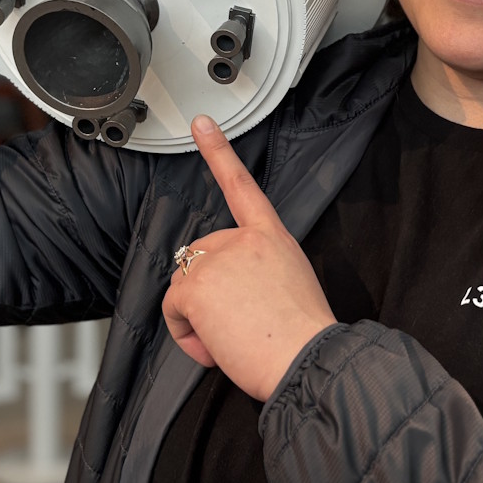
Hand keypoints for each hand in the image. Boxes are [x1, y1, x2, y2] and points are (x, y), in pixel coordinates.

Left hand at [162, 116, 338, 401]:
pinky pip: (173, 310)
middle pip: (201, 257)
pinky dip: (186, 334)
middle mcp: (243, 240)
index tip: (202, 124)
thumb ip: (257, 271)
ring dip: (197, 316)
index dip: (220, 152)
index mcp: (272, 237)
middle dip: (208, 291)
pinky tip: (215, 346)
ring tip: (232, 339)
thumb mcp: (291, 284)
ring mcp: (218, 259)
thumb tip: (224, 292)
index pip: (242, 187)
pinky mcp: (196, 285)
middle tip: (238, 325)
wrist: (309, 359)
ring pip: (184, 285)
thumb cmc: (304, 336)